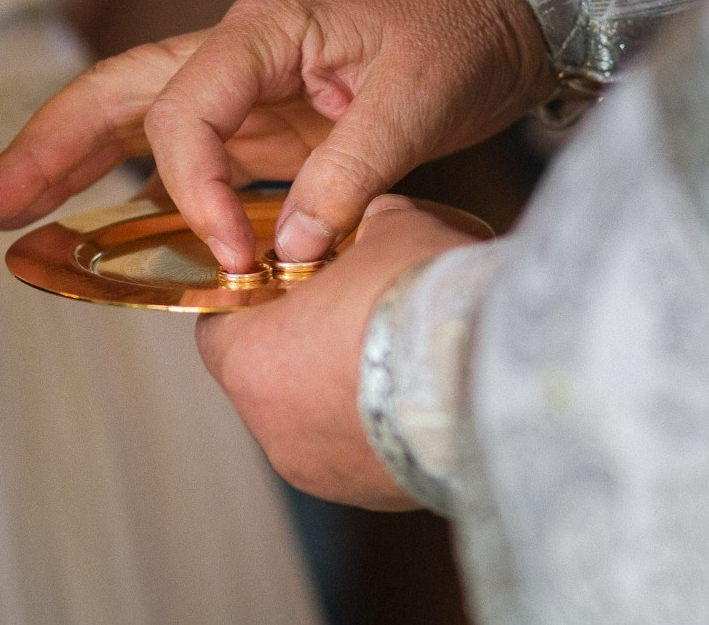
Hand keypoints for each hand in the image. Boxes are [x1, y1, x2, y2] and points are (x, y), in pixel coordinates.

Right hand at [0, 0, 551, 269]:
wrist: (502, 7)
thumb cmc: (462, 31)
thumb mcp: (418, 103)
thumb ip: (346, 177)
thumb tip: (285, 254)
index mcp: (260, 29)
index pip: (184, 115)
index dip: (192, 193)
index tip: (232, 257)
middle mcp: (232, 51)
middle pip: (111, 97)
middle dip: (42, 152)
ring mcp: (239, 84)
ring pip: (127, 118)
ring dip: (61, 163)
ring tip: (0, 211)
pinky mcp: (258, 118)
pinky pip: (173, 149)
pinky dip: (125, 183)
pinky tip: (87, 219)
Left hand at [196, 194, 478, 509]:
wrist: (498, 379)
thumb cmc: (422, 298)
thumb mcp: (389, 229)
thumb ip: (362, 223)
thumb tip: (373, 219)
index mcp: (250, 361)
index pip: (219, 325)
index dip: (254, 297)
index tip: (288, 281)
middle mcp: (272, 428)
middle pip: (269, 376)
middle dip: (304, 344)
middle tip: (351, 313)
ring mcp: (322, 472)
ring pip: (316, 420)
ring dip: (345, 390)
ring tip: (399, 356)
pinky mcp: (374, 498)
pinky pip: (362, 455)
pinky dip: (383, 427)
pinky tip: (424, 396)